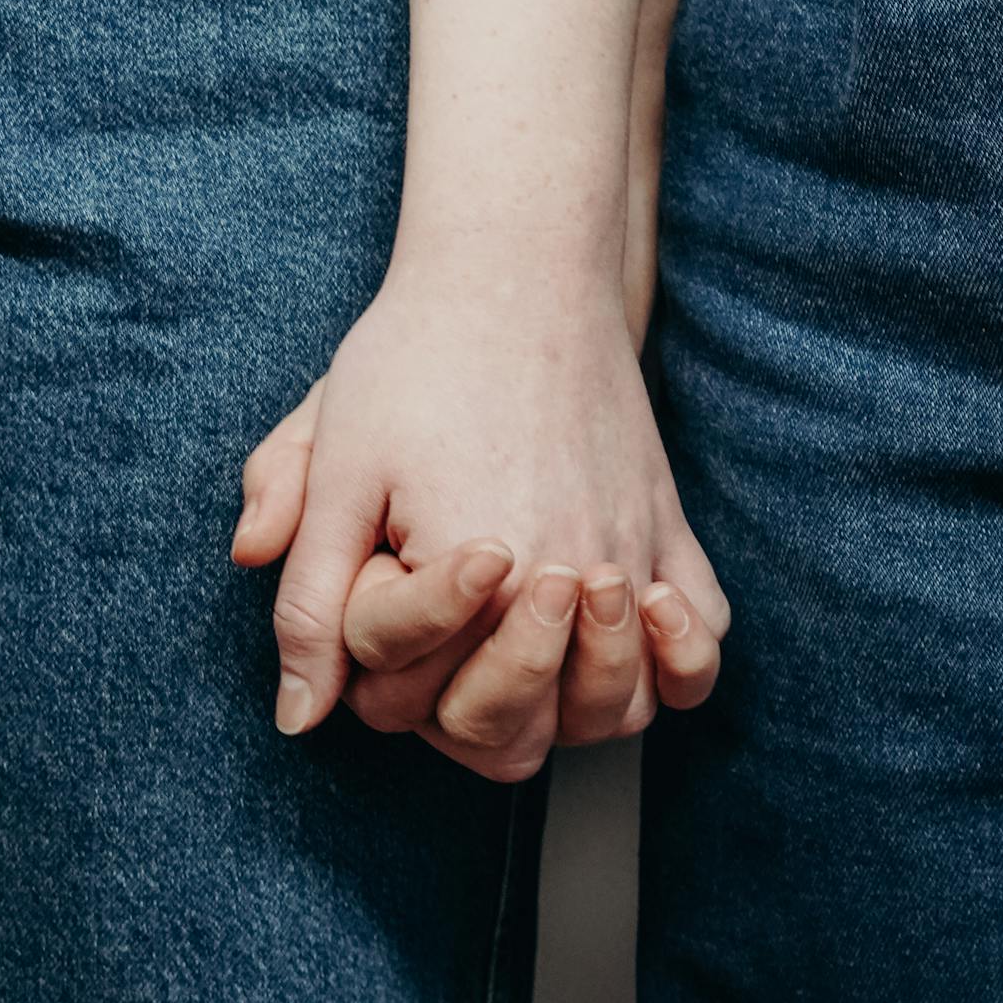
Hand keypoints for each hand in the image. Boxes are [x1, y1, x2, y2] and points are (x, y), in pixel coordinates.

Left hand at [232, 258, 727, 779]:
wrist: (516, 270)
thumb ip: (309, 602)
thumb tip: (299, 718)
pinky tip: (631, 633)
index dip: (372, 657)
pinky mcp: (671, 529)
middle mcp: (568, 579)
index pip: (412, 693)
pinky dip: (677, 666)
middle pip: (517, 732)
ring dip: (564, 707)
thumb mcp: (333, 469)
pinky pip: (703, 645)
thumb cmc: (414, 361)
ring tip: (526, 642)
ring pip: (618, 711)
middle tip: (442, 629)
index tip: (382, 576)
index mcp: (473, 572)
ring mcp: (633, 557)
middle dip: (459, 700)